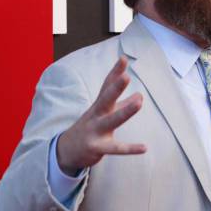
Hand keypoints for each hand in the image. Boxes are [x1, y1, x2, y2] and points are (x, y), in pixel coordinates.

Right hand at [57, 56, 146, 175]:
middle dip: (115, 88)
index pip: (107, 86)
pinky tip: (144, 148)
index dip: (115, 72)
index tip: (123, 59)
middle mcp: (96, 115)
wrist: (65, 151)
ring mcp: (95, 131)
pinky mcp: (97, 147)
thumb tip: (140, 95)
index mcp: (99, 105)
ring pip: (112, 120)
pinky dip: (130, 148)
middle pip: (106, 99)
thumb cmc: (90, 128)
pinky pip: (116, 148)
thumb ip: (122, 104)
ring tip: (139, 102)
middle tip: (126, 76)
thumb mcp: (104, 114)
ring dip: (125, 111)